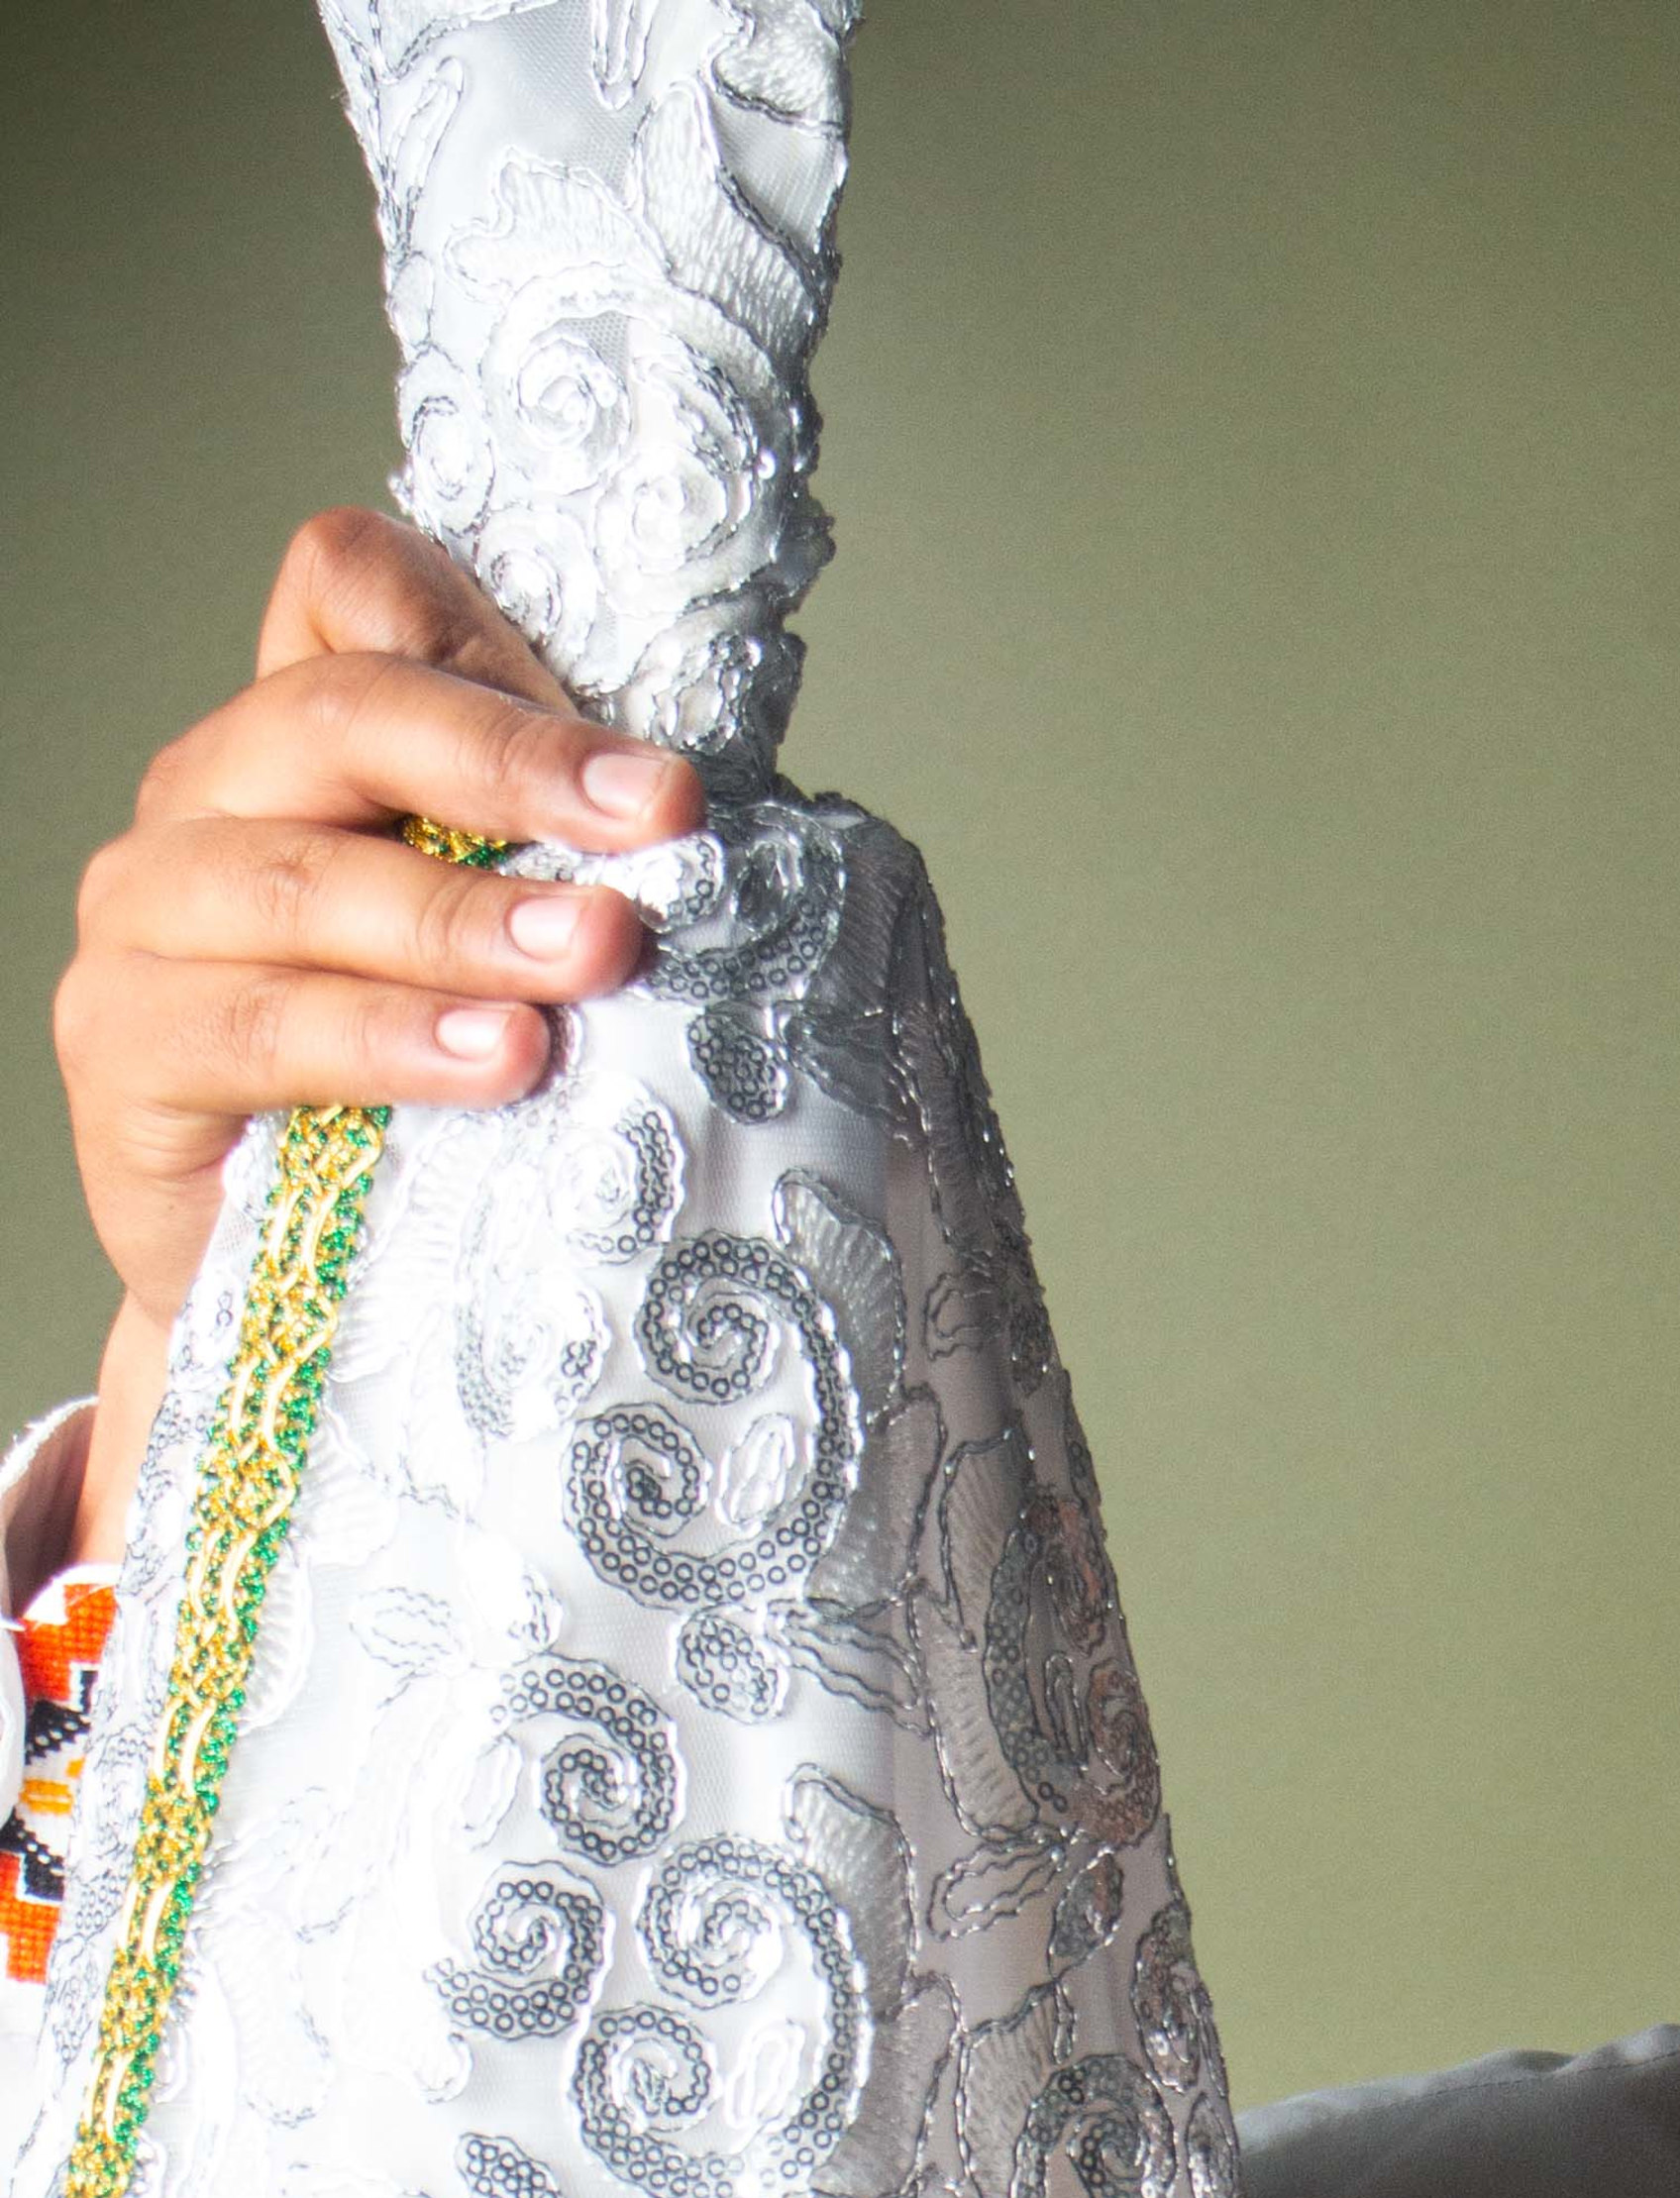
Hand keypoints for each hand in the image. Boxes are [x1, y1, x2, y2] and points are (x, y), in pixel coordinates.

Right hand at [47, 507, 706, 1568]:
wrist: (327, 1302)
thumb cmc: (441, 1109)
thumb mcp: (524, 962)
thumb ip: (572, 858)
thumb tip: (733, 824)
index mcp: (310, 736)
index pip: (351, 589)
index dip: (483, 639)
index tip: (654, 765)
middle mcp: (212, 797)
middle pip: (336, 712)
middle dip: (512, 767)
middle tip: (660, 822)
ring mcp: (149, 918)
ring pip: (298, 876)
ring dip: (462, 915)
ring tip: (593, 957)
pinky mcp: (123, 1050)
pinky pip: (259, 1027)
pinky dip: (386, 1040)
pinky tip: (497, 1061)